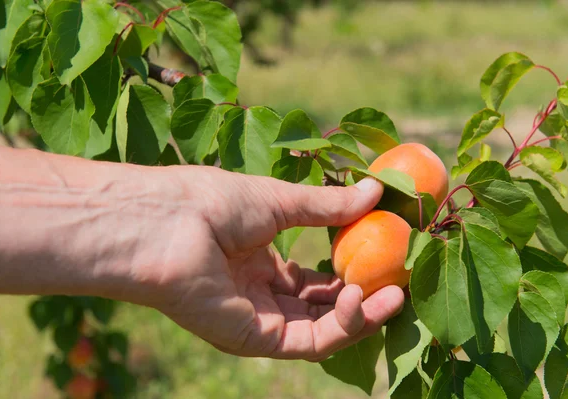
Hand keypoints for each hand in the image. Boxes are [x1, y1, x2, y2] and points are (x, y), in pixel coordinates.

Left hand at [144, 166, 404, 360]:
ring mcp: (257, 319)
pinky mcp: (254, 339)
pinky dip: (343, 325)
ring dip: (361, 315)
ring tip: (394, 293)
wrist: (168, 221)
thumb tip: (376, 190)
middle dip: (362, 298)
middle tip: (399, 282)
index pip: (314, 279)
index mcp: (261, 262)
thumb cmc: (214, 202)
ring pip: (321, 330)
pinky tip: (364, 298)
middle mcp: (260, 294)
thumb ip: (328, 206)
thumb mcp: (281, 201)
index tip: (385, 257)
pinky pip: (310, 341)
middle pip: (321, 308)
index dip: (350, 272)